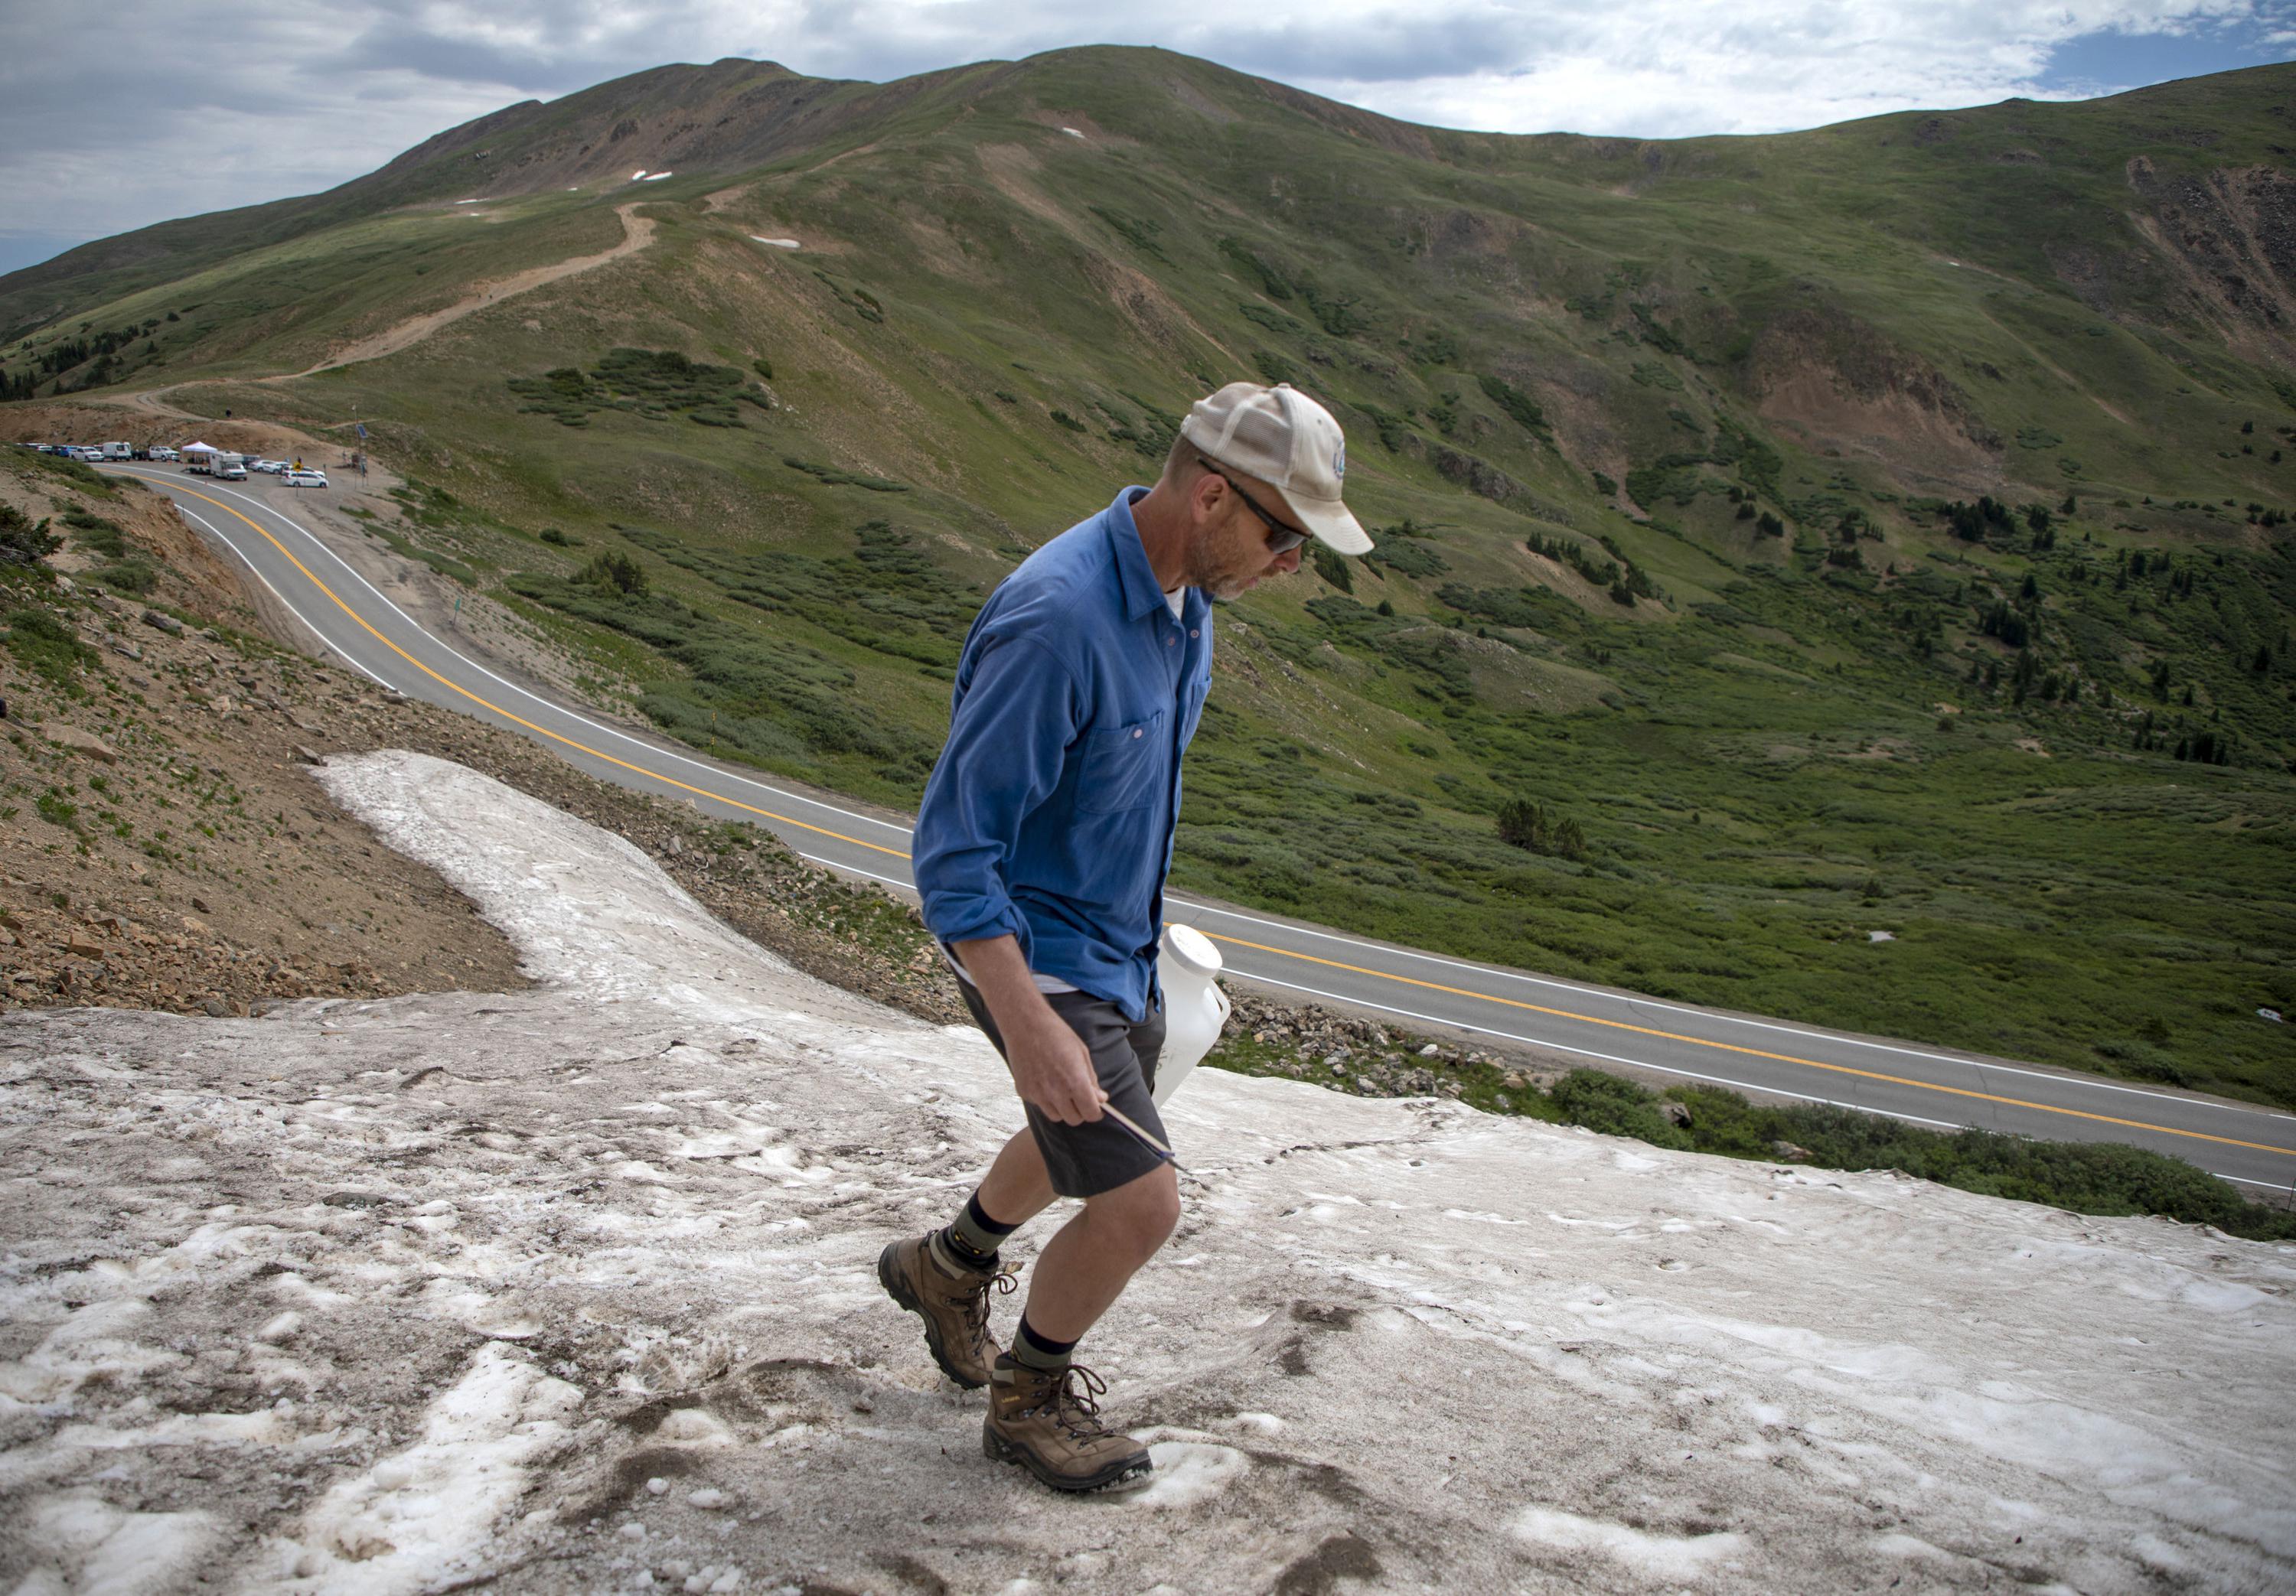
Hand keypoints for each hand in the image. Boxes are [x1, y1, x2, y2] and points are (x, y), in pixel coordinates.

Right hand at [1006, 1011, 1105, 1125]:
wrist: (1025, 1023)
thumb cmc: (1056, 1034)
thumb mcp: (1081, 1053)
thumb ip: (1091, 1079)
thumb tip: (1101, 1098)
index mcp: (1075, 1082)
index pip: (1090, 1113)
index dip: (1096, 1112)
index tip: (1096, 1107)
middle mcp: (1055, 1093)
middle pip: (1074, 1119)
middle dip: (1080, 1111)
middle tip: (1079, 1097)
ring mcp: (1037, 1094)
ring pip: (1056, 1116)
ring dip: (1062, 1108)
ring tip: (1061, 1088)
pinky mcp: (1024, 1091)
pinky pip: (1039, 1104)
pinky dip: (1045, 1098)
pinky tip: (1044, 1079)